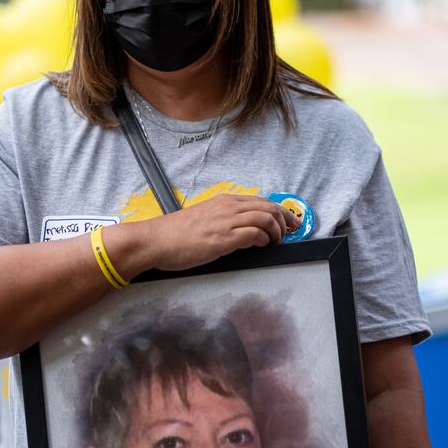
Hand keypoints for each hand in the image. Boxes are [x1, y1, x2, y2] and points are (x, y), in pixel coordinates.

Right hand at [150, 194, 299, 271]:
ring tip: (276, 243)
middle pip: (268, 207)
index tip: (289, 222)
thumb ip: (223, 221)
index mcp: (224, 201)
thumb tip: (241, 232)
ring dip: (276, 231)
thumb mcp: (204, 219)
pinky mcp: (223, 239)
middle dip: (285, 219)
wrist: (156, 240)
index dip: (280, 211)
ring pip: (265, 218)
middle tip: (292, 232)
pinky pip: (254, 234)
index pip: (261, 201)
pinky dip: (263, 239)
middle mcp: (228, 207)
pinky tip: (261, 246)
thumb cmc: (175, 234)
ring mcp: (226, 222)